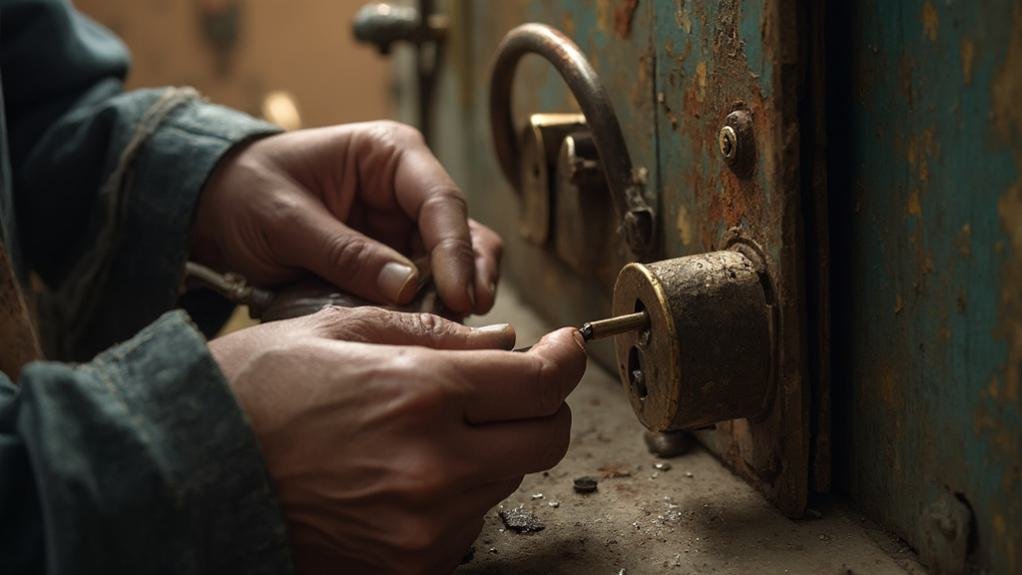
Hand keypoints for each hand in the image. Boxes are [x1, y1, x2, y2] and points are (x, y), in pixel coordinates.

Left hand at [192, 121, 502, 314]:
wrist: (212, 210)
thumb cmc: (244, 193)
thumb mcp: (286, 220)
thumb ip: (346, 253)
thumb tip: (408, 287)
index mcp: (389, 154)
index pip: (441, 200)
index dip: (456, 250)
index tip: (460, 295)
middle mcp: (407, 188)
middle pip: (462, 232)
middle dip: (470, 275)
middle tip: (467, 317)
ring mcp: (403, 227)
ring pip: (456, 262)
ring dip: (458, 296)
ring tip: (455, 331)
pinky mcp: (393, 262)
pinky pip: (426, 286)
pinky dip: (431, 308)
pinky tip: (429, 332)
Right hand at [209, 306, 586, 573]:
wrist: (188, 478)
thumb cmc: (251, 395)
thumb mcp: (338, 329)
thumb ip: (433, 332)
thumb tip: (503, 343)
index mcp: (420, 393)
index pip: (541, 383)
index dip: (564, 360)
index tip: (564, 349)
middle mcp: (434, 467)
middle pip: (546, 439)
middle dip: (538, 407)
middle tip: (505, 388)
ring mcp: (424, 528)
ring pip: (507, 480)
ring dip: (491, 449)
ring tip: (426, 430)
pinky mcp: (409, 566)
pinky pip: (467, 524)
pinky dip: (456, 494)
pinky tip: (405, 472)